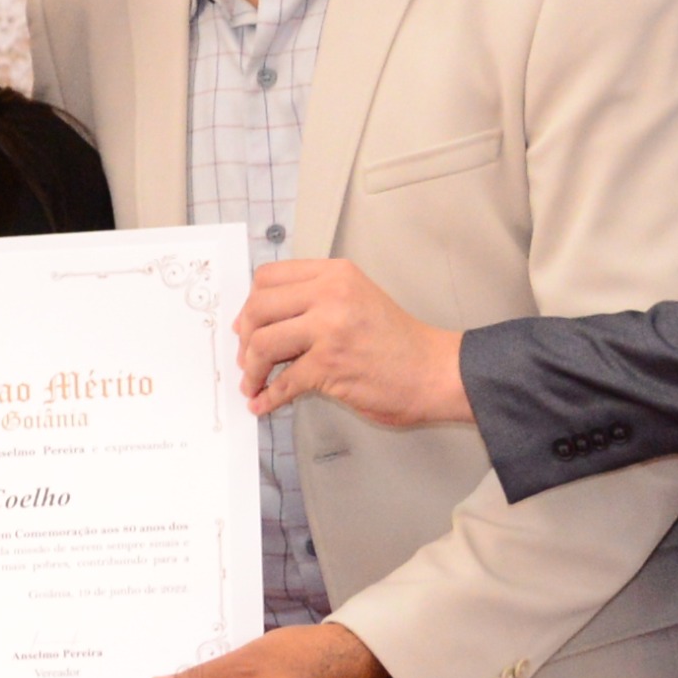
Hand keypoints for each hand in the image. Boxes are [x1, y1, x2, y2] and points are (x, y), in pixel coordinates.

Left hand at [237, 260, 470, 428]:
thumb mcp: (356, 299)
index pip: (269, 277)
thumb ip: (314, 300)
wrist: (433, 371)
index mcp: (335, 274)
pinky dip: (268, 397)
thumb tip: (263, 320)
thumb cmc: (397, 342)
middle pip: (258, 308)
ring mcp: (329, 328)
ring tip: (253, 383)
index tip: (247, 326)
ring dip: (251, 370)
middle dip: (244, 339)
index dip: (250, 304)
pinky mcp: (329, 364)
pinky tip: (264, 403)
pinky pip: (282, 382)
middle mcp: (330, 294)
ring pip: (262, 343)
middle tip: (246, 359)